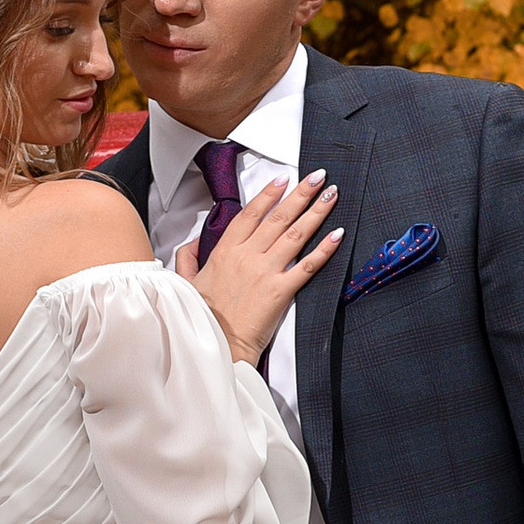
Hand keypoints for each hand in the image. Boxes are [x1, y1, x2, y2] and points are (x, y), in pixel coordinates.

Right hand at [173, 171, 343, 366]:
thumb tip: (193, 241)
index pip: (250, 214)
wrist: (218, 346)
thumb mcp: (185, 282)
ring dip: (316, 212)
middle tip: (318, 177)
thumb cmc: (204, 319)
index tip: (283, 179)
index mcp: (224, 252)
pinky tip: (337, 235)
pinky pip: (306, 266)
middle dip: (300, 193)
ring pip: (295, 234)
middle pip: (278, 217)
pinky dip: (324, 249)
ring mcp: (265, 272)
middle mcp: (246, 257)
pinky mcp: (280, 291)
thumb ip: (188, 257)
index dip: (268, 194)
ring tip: (331, 195)